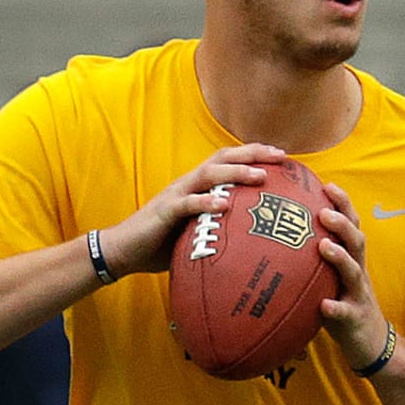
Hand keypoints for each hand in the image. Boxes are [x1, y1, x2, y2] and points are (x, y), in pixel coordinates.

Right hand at [101, 143, 287, 277]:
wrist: (122, 250)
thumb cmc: (161, 243)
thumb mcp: (195, 232)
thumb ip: (217, 229)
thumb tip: (253, 244)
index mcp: (196, 185)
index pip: (227, 160)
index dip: (253, 154)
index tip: (281, 156)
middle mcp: (188, 183)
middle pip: (222, 157)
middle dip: (252, 153)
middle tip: (280, 156)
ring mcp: (176, 195)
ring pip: (208, 175)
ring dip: (236, 173)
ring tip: (260, 176)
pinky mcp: (164, 211)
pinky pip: (187, 204)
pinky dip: (206, 202)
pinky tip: (225, 205)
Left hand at [314, 183, 390, 370]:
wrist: (370, 342)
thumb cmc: (342, 302)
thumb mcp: (330, 276)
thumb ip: (313, 256)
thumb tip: (276, 233)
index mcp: (351, 258)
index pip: (350, 224)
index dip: (342, 203)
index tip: (327, 184)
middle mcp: (357, 271)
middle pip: (356, 241)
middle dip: (342, 224)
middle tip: (323, 212)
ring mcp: (358, 294)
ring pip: (354, 272)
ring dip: (340, 258)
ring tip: (324, 247)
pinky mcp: (355, 318)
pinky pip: (345, 312)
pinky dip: (336, 308)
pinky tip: (324, 306)